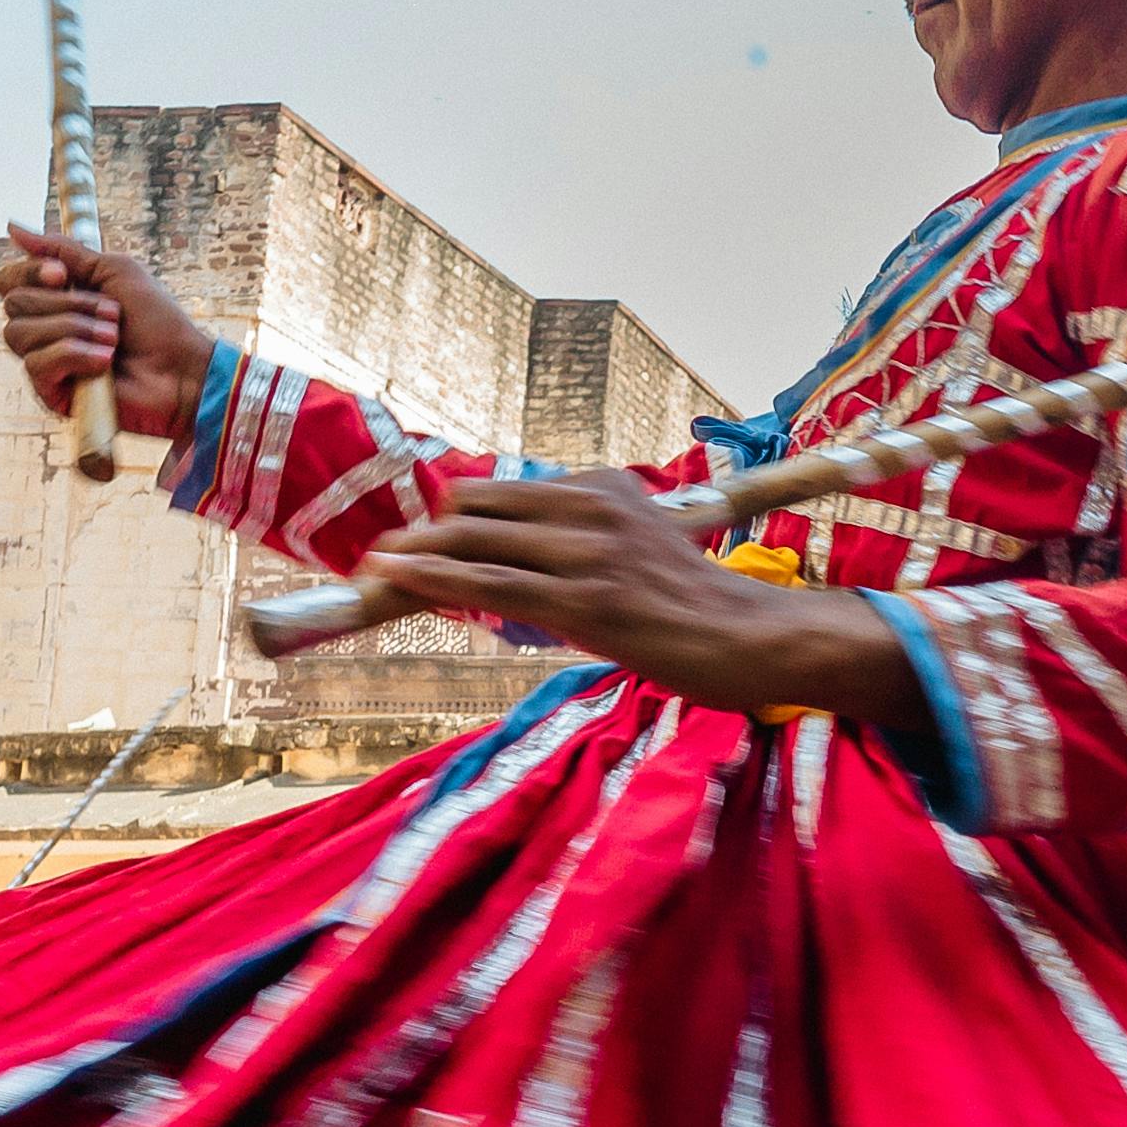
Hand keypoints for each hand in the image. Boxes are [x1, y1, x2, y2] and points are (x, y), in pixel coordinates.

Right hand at [0, 224, 212, 438]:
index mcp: (55, 299)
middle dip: (68, 304)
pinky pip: (36, 365)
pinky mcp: (53, 394)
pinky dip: (74, 356)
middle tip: (112, 314)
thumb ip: (64, 250)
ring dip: (74, 329)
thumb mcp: (113, 272)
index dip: (28, 272)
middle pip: (14, 304)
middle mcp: (45, 329)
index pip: (9, 281)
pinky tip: (104, 363)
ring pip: (20, 334)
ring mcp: (47, 363)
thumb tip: (12, 226)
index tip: (63, 275)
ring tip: (113, 339)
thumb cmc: (157, 322)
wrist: (183, 370)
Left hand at [370, 477, 927, 722]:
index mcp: (603, 487)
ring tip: (371, 571)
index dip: (453, 516)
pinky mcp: (583, 600)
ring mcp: (587, 552)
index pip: (502, 491)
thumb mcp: (640, 549)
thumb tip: (521, 559)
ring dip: (412, 557)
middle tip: (386, 559)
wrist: (755, 639)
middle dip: (425, 533)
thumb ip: (583, 540)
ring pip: (471, 541)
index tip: (417, 539)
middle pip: (475, 506)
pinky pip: (486, 582)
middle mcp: (591, 506)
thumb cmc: (699, 608)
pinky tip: (389, 576)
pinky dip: (429, 578)